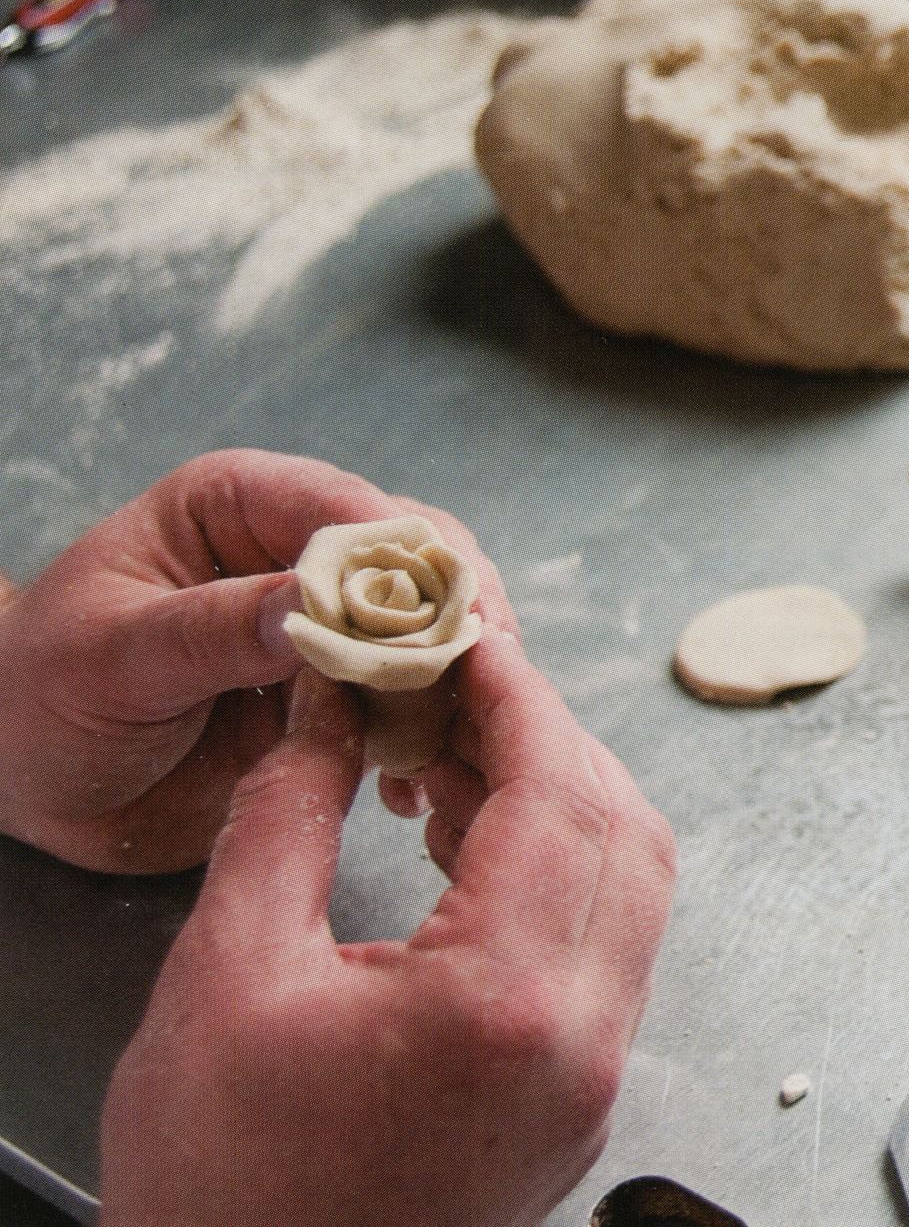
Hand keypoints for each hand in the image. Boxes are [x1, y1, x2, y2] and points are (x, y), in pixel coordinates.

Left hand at [0, 449, 511, 873]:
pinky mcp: (343, 694)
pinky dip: (433, 735)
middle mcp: (298, 552)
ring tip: (460, 735)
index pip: (347, 507)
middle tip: (481, 677)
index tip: (448, 619)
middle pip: (419, 559)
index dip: (407, 559)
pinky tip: (419, 785)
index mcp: (238, 505)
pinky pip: (414, 703)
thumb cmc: (39, 697)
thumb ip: (214, 628)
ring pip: (433, 630)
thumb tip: (320, 606)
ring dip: (456, 680)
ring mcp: (330, 626)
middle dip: (456, 616)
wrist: (30, 784)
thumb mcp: (111, 657)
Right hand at [100, 631, 675, 1226]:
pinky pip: (603, 951)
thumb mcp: (224, 980)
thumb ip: (289, 821)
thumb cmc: (223, 1192)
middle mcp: (581, 1042)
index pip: (560, 795)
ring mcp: (591, 1080)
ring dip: (559, 805)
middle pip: (623, 832)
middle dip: (550, 741)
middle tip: (460, 692)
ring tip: (450, 761)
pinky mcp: (576, 1103)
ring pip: (628, 890)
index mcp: (506, 1004)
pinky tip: (474, 845)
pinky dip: (556, 878)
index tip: (473, 642)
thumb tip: (330, 713)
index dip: (520, 699)